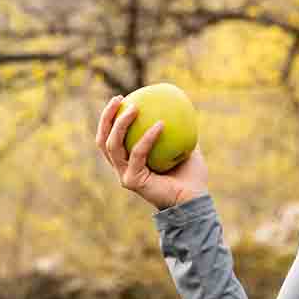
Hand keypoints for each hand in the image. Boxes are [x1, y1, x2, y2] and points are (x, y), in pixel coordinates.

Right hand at [96, 95, 209, 210]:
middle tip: (119, 99)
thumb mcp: (185, 146)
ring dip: (121, 124)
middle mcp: (122, 168)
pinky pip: (138, 154)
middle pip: (103, 140)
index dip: (110, 118)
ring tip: (135, 107)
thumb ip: (179, 129)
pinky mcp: (132, 181)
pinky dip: (148, 137)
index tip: (121, 98)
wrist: (194, 199)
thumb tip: (179, 105)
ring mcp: (125, 175)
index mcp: (129, 161)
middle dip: (107, 117)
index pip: (110, 137)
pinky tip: (161, 124)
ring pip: (113, 145)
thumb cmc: (190, 175)